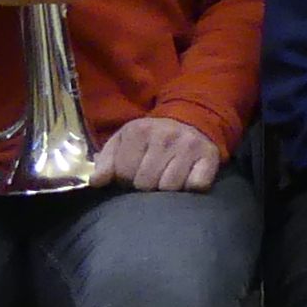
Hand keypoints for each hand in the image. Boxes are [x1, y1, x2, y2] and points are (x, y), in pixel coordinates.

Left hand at [91, 115, 225, 192]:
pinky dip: (191, 186)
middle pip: (146, 183)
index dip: (126, 179)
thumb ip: (106, 161)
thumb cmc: (150, 137)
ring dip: (167, 189)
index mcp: (139, 131)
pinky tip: (187, 177)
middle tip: (150, 177)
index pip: (124, 173)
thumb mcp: (123, 141)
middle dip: (146, 185)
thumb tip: (96, 182)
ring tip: (166, 178)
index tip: (133, 172)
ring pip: (170, 188)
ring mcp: (189, 146)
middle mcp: (165, 136)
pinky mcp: (210, 156)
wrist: (190, 118)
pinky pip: (196, 185)